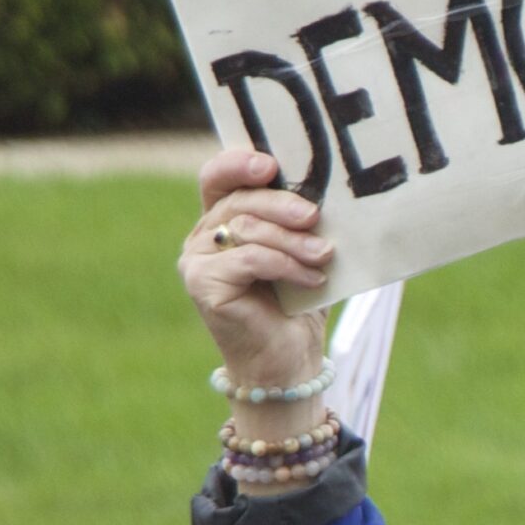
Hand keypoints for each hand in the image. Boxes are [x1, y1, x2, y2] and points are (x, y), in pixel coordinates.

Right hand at [178, 146, 332, 392]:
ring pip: (247, 229)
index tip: (271, 164)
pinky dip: (286, 265)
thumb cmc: (298, 302)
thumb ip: (300, 219)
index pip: (219, 177)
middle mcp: (202, 236)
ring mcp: (196, 260)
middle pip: (238, 201)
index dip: (238, 163)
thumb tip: (327, 189)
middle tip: (315, 216)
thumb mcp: (302, 250)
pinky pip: (248, 259)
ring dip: (293, 241)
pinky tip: (313, 278)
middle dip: (281, 204)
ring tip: (324, 255)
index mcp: (222, 219)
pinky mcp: (201, 284)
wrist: (288, 360)